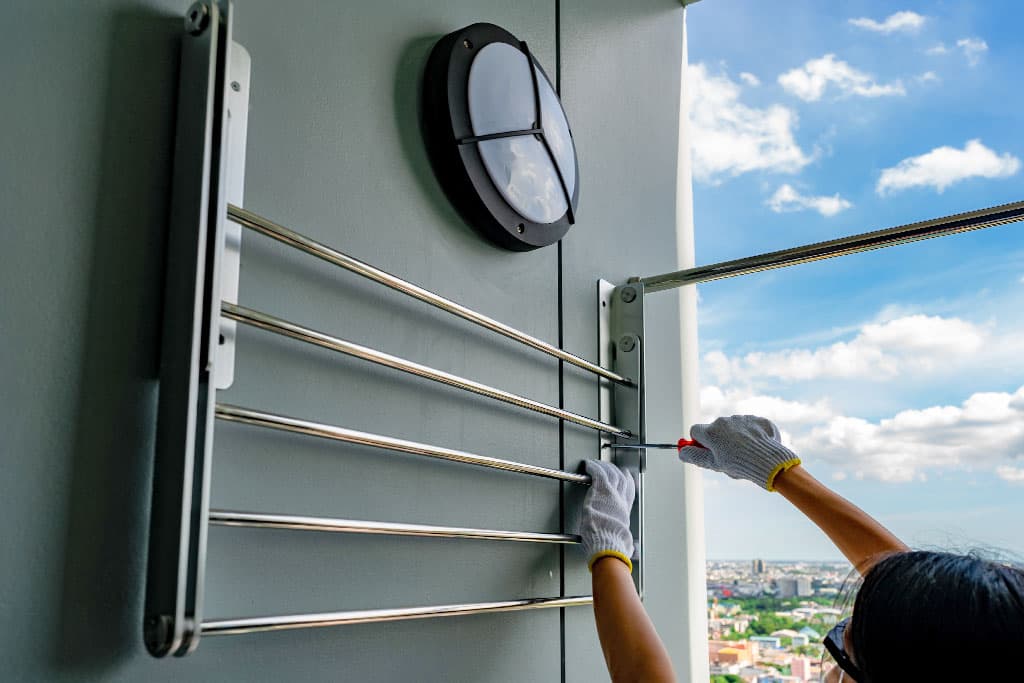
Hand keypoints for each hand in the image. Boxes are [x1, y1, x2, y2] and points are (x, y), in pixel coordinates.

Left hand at [580, 460, 635, 571]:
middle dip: (615, 471)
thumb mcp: (625, 544)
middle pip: (621, 479)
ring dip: (604, 466)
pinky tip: (588, 464)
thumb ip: (627, 543)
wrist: (608, 544)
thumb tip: (630, 548)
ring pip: (611, 473)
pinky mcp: (601, 491)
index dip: (627, 482)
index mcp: (624, 512)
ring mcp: (611, 495)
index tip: (625, 476)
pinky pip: (598, 473)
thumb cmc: (613, 548)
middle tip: (608, 467)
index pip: (628, 492)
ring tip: (597, 463)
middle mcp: (620, 501)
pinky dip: (593, 467)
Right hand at [678, 415, 800, 490]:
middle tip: (728, 457)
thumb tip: (681, 452)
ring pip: (734, 428)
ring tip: (747, 454)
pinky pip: (751, 426)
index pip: (695, 431)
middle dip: (720, 441)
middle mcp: (724, 421)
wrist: (769, 461)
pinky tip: (758, 448)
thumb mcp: (713, 464)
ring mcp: (742, 418)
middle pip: (715, 429)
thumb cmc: (739, 464)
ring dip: (737, 438)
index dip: (699, 442)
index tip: (706, 451)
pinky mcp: (758, 419)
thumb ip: (694, 456)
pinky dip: (753, 436)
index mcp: (711, 432)